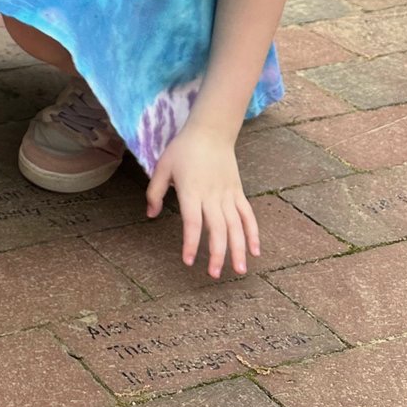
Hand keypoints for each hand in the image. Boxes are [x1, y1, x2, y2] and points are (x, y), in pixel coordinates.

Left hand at [146, 123, 260, 280]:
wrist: (210, 131)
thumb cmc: (183, 149)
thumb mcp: (162, 167)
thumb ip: (154, 192)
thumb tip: (151, 214)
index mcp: (191, 191)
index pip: (192, 222)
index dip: (192, 243)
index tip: (189, 261)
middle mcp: (212, 195)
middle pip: (217, 228)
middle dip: (217, 253)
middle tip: (214, 275)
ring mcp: (228, 194)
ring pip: (236, 225)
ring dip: (238, 249)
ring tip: (239, 270)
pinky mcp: (238, 192)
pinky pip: (248, 215)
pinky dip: (253, 232)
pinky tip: (255, 250)